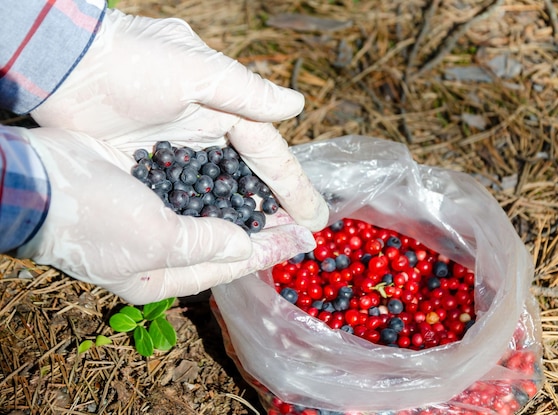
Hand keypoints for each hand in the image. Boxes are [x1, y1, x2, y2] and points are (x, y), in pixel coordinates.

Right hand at [15, 127, 315, 304]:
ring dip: (243, 206)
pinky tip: (240, 173)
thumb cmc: (93, 217)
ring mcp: (149, 220)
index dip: (266, 252)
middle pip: (221, 244)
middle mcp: (157, 253)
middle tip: (300, 219)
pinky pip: (191, 192)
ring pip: (209, 217)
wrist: (35, 178)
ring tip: (279, 197)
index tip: (303, 241)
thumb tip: (243, 244)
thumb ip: (203, 243)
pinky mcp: (143, 189)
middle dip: (260, 231)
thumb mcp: (154, 240)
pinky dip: (217, 185)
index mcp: (159, 277)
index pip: (225, 266)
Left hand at [31, 8, 327, 230]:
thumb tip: (297, 106)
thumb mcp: (194, 71)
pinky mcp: (152, 162)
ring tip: (265, 245)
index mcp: (224, 106)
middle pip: (249, 175)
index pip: (267, 152)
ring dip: (241, 215)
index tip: (315, 217)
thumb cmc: (131, 63)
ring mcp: (179, 148)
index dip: (292, 185)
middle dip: (272, 206)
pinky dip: (205, 214)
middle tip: (297, 238)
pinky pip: (189, 194)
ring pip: (221, 189)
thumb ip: (247, 92)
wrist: (63, 64)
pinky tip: (218, 236)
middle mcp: (208, 128)